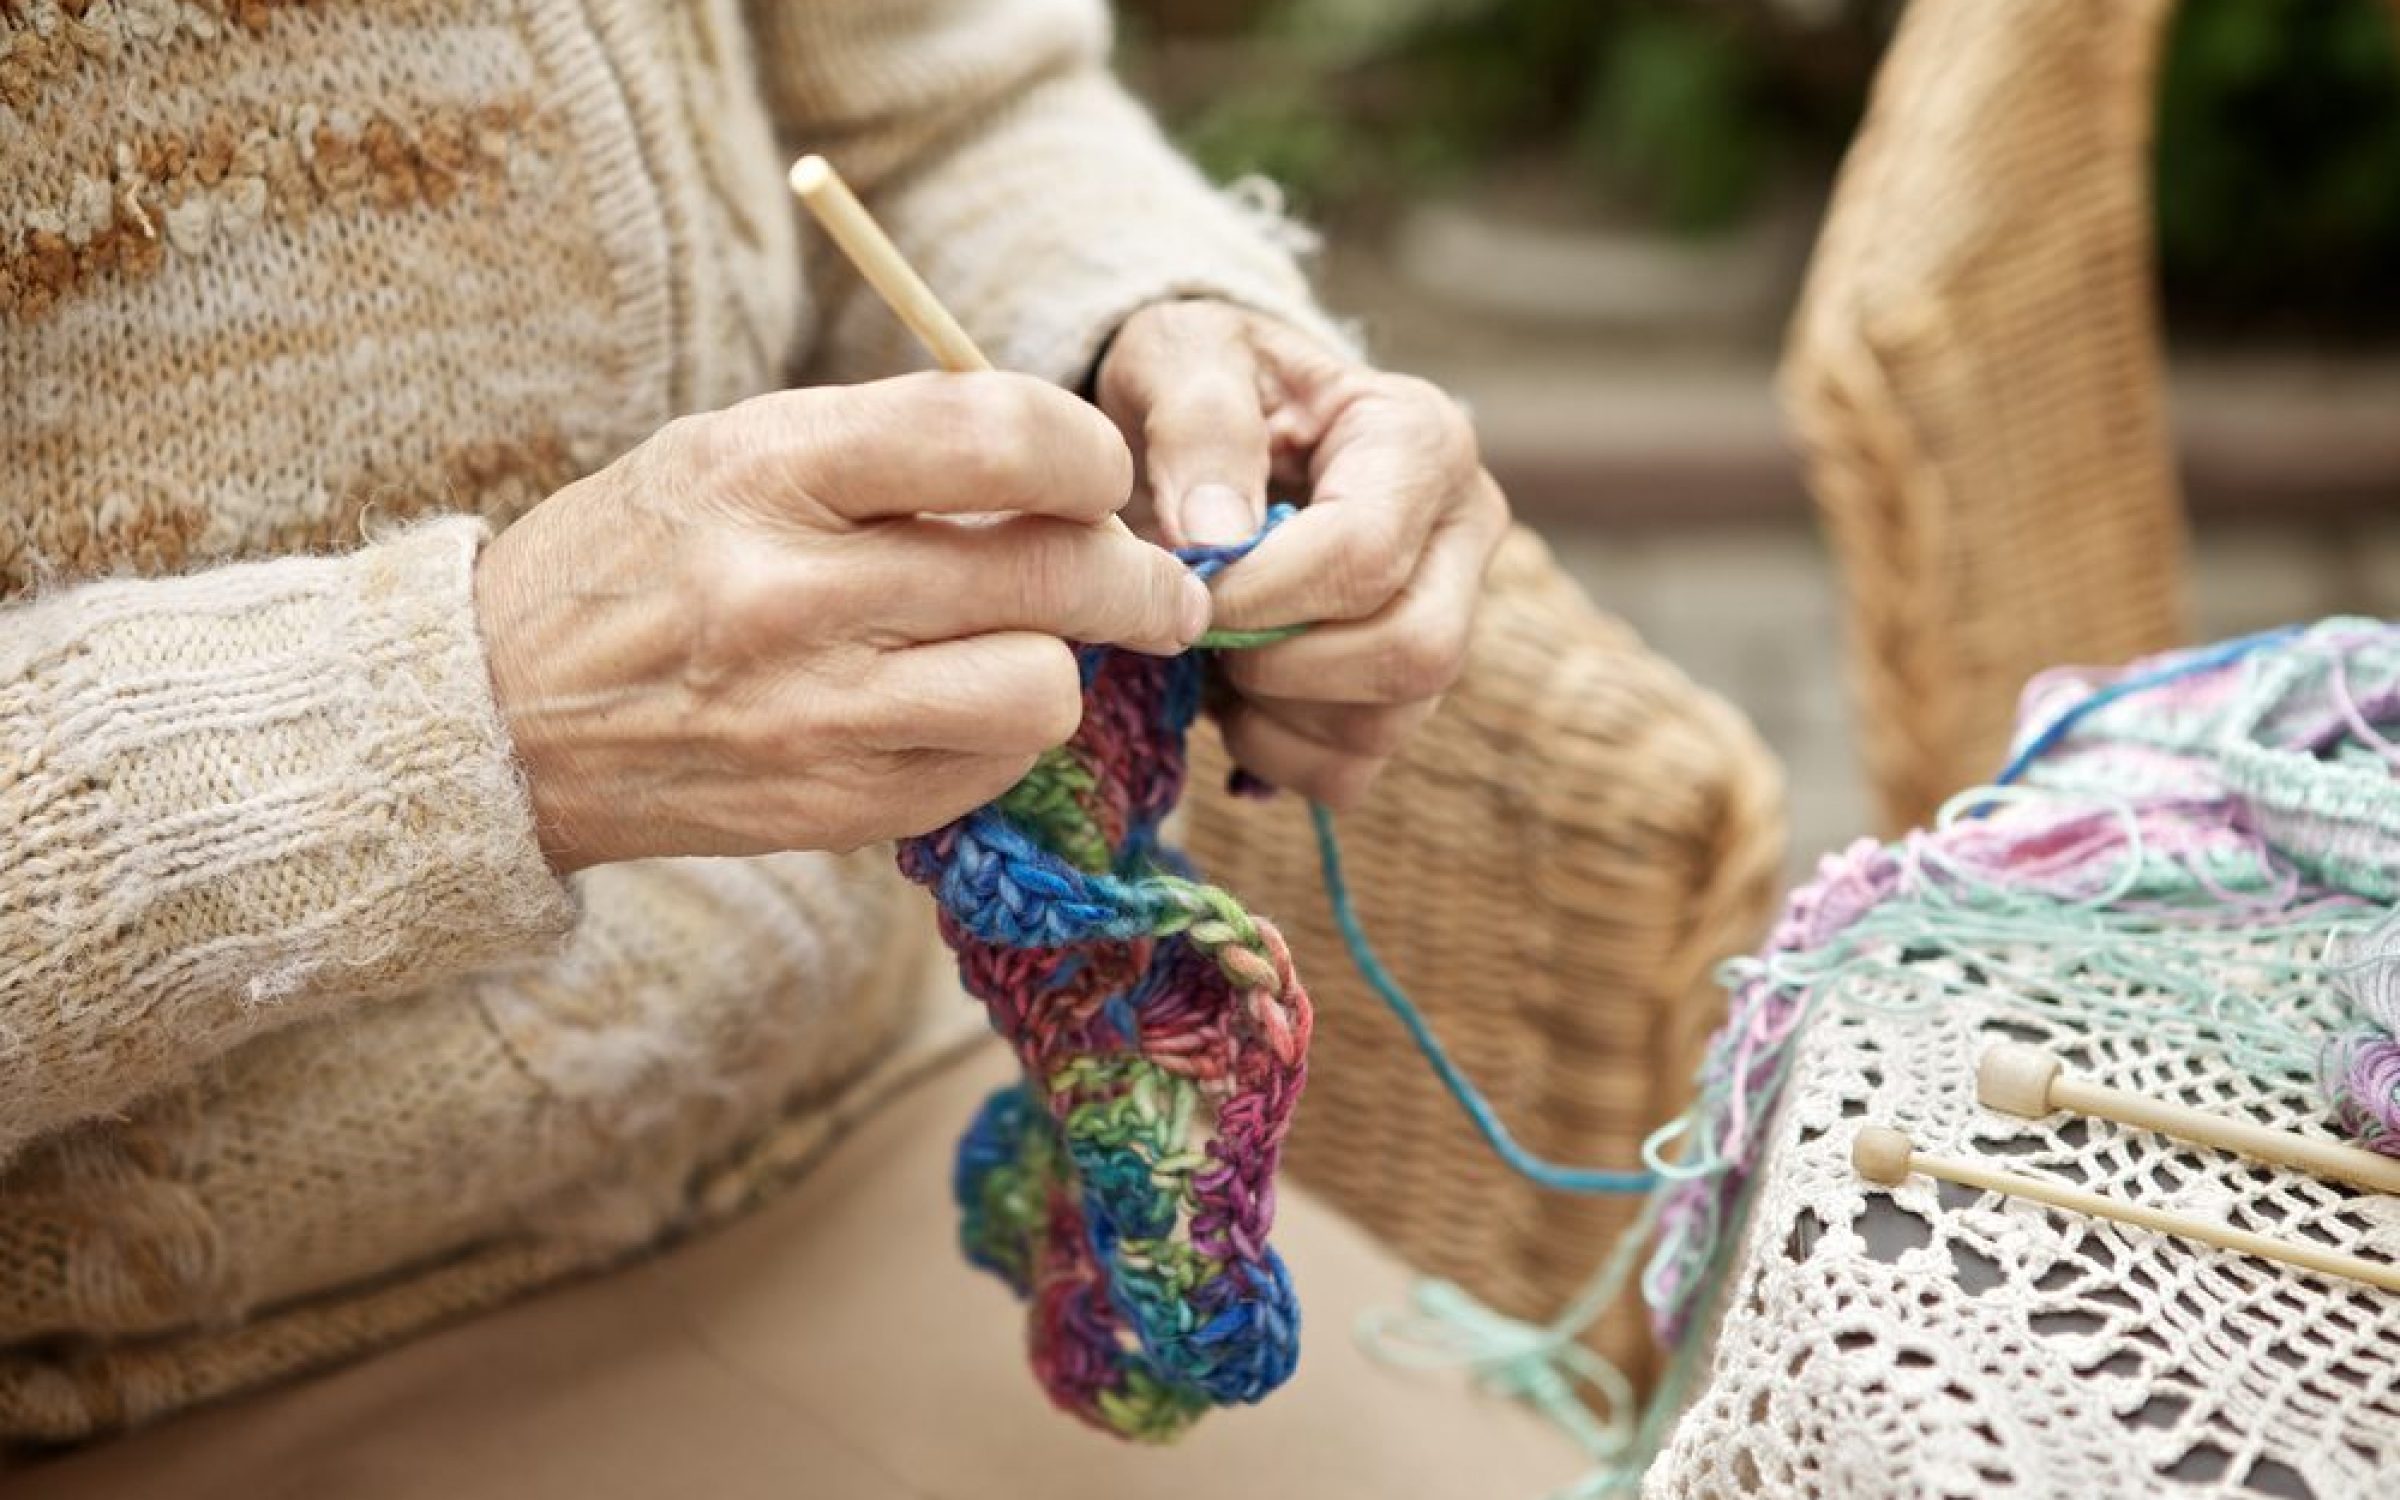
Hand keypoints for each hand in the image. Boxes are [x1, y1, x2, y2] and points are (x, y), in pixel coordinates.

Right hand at [475, 373, 1207, 871]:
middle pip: (1053, 577)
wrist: (500, 715)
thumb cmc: (648, 556)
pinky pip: (989, 772)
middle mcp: (794, 594)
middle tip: (1160, 587)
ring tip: (1032, 650)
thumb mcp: (738, 451)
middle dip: (1140, 580)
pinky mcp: (831, 811)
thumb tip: (1074, 478)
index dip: (1090, 454)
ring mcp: (813, 718)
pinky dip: (997, 739)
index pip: (996, 436)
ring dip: (1063, 670)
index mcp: (770, 470)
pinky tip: (951, 711)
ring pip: (1042, 692)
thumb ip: (897, 449)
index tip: (1104, 474)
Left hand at [1095, 301, 1508, 805]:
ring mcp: (1449, 617)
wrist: (1216, 418)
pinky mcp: (1406, 690)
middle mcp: (1463, 534)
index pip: (1366, 554)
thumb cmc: (1207, 380)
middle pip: (1416, 654)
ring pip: (1386, 724)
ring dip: (1269, 713)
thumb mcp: (1183, 357)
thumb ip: (1199, 426)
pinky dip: (1272, 754)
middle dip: (1282, 666)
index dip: (1260, 595)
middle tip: (1201, 630)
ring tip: (1208, 650)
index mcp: (1421, 440)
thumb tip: (1217, 538)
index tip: (1179, 588)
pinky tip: (1228, 695)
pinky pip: (1352, 770)